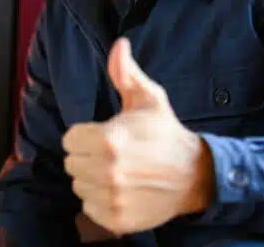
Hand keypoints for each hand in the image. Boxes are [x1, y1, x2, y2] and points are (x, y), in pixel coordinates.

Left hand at [62, 38, 213, 235]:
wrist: (193, 175)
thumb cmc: (166, 134)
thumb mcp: (149, 98)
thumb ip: (125, 73)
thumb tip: (118, 44)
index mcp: (109, 140)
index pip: (70, 139)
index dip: (85, 135)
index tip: (104, 135)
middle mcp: (107, 171)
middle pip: (72, 163)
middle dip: (88, 156)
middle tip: (112, 153)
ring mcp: (112, 198)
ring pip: (79, 186)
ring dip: (92, 179)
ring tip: (117, 171)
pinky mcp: (116, 219)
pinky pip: (89, 208)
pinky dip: (100, 201)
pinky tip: (120, 190)